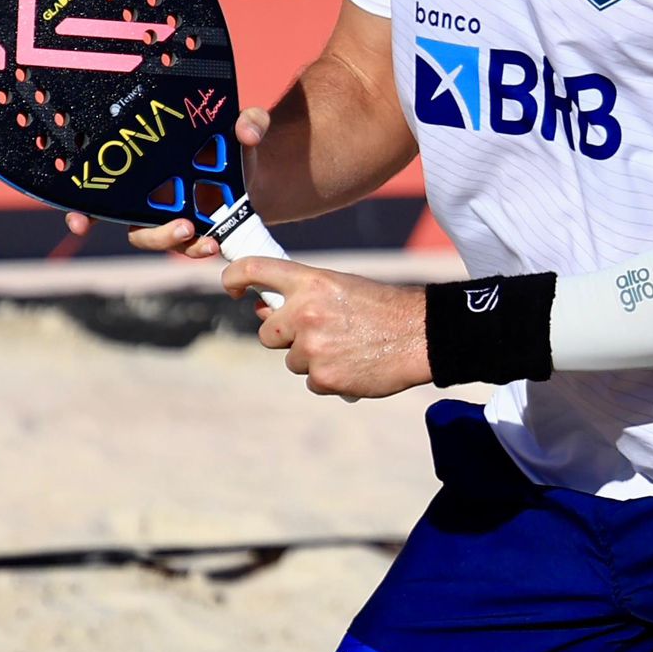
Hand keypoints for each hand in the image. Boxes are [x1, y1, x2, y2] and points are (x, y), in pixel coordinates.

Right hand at [64, 106, 271, 257]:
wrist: (254, 171)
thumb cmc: (232, 145)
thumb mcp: (242, 127)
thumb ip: (249, 121)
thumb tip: (247, 130)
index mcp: (147, 167)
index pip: (105, 188)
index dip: (85, 208)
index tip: (80, 223)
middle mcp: (149, 197)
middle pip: (133, 224)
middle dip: (153, 233)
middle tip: (185, 225)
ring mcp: (170, 218)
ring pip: (159, 240)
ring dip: (178, 244)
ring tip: (209, 240)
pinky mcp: (195, 234)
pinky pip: (186, 249)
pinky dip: (197, 252)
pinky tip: (214, 248)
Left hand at [222, 257, 430, 397]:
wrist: (420, 334)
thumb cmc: (382, 307)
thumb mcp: (341, 286)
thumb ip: (303, 296)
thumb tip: (263, 312)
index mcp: (310, 281)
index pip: (254, 270)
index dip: (233, 278)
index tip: (232, 288)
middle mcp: (305, 312)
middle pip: (268, 333)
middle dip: (286, 337)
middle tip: (318, 333)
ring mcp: (312, 347)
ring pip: (292, 360)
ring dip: (313, 358)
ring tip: (348, 347)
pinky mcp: (323, 377)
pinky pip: (312, 381)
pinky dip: (330, 377)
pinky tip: (354, 364)